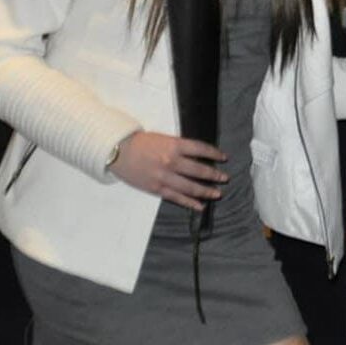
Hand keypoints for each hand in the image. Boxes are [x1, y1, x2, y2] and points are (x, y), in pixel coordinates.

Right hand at [110, 131, 227, 210]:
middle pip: (198, 170)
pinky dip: (190, 202)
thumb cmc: (143, 143)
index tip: (224, 158)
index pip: (201, 149)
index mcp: (174, 145)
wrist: (120, 152)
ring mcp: (164, 177)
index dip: (214, 154)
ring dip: (206, 190)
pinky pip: (176, 197)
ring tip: (218, 193)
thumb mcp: (165, 139)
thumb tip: (199, 155)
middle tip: (225, 178)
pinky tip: (200, 205)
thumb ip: (181, 147)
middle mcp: (171, 161)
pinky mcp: (156, 188)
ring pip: (190, 186)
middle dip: (214, 175)